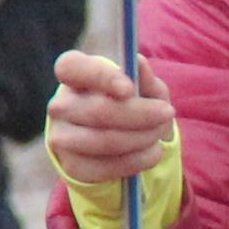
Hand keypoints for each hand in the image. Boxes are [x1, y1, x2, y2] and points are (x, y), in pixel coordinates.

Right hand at [43, 50, 174, 194]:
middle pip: (97, 110)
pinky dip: (137, 160)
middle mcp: (60, 105)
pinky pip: (107, 167)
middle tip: (167, 113)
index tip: (129, 88)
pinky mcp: (72, 165)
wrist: (121, 141)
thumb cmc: (131, 103)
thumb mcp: (144, 87)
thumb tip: (138, 62)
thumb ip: (144, 76)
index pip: (72, 68)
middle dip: (140, 114)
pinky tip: (152, 152)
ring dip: (142, 138)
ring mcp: (62, 136)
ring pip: (104, 141)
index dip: (100, 77)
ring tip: (159, 133)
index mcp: (73, 74)